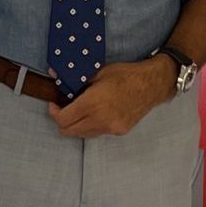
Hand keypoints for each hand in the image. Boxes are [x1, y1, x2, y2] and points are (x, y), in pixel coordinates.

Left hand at [49, 58, 174, 138]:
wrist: (152, 84)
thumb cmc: (125, 75)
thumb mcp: (98, 72)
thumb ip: (76, 78)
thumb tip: (53, 73)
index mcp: (93, 104)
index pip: (63, 120)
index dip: (54, 113)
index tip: (54, 104)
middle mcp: (101, 120)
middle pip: (69, 132)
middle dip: (62, 121)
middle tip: (63, 109)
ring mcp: (111, 128)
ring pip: (83, 134)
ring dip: (76, 125)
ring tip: (79, 110)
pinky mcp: (119, 132)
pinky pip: (97, 133)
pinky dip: (91, 125)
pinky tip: (95, 113)